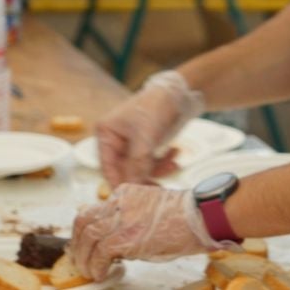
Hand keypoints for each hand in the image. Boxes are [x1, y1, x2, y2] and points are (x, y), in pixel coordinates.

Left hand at [70, 184, 216, 279]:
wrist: (200, 217)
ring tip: (89, 270)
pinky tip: (101, 273)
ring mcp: (121, 219)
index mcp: (125, 193)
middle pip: (83, 220)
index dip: (85, 230)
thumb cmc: (184, 217)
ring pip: (86, 237)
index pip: (94, 209)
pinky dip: (96, 266)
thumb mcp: (151, 208)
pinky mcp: (124, 237)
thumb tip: (116, 241)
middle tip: (80, 259)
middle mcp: (119, 202)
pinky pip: (99, 253)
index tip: (85, 244)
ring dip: (84, 258)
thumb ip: (131, 217)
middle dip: (77, 243)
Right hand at [96, 70, 202, 187]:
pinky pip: (152, 163)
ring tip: (173, 165)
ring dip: (157, 170)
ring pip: (140, 169)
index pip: (107, 166)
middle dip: (142, 178)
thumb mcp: (146, 135)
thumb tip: (131, 187)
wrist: (182, 90)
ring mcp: (132, 143)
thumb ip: (137, 162)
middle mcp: (116, 139)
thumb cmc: (158, 105)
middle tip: (156, 189)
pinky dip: (164, 163)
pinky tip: (176, 155)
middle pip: (124, 170)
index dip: (118, 183)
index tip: (129, 198)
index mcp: (107, 133)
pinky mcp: (148, 145)